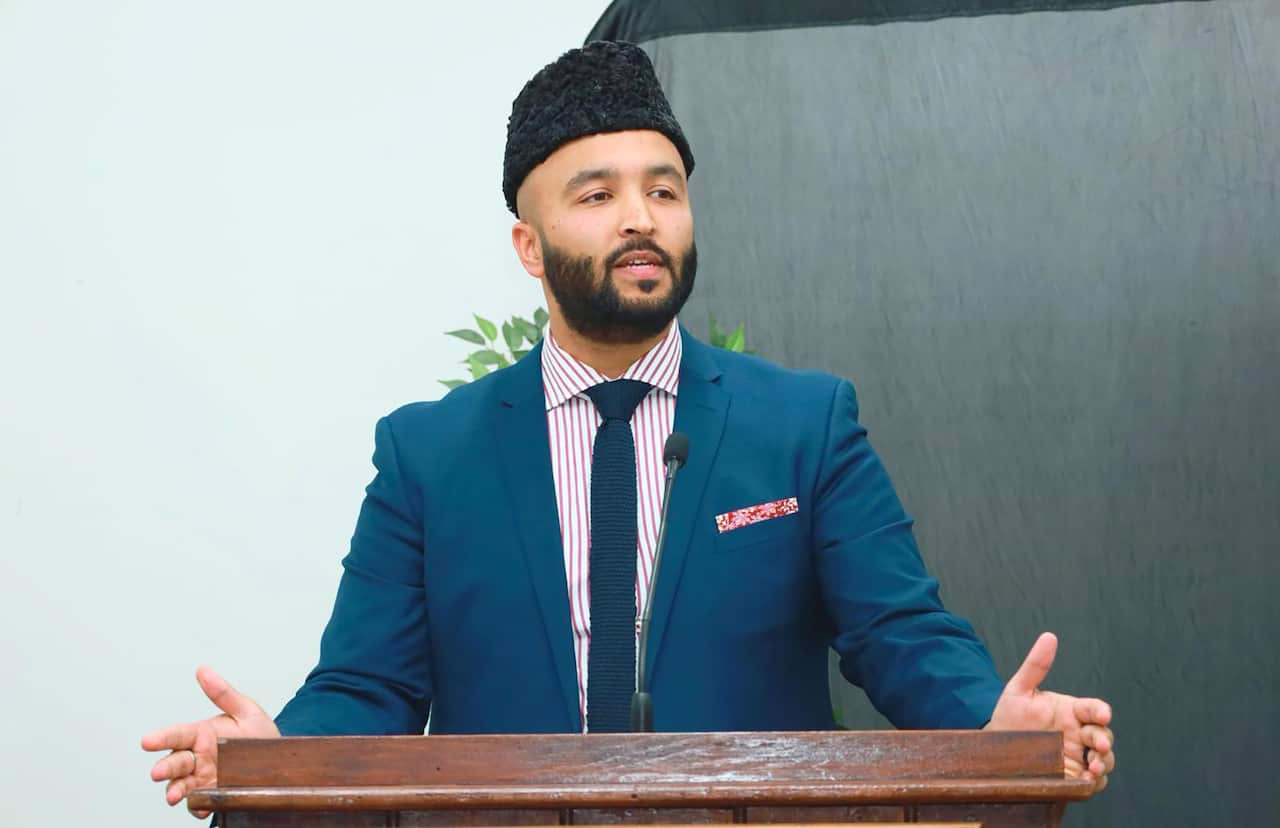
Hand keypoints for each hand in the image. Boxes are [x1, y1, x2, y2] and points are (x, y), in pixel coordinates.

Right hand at [141, 666, 280, 817]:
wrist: (280, 761)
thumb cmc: (260, 734)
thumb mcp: (246, 710)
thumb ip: (223, 693)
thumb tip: (203, 669)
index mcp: (202, 735)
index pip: (177, 734)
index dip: (161, 738)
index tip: (146, 741)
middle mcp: (198, 757)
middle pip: (176, 762)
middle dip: (165, 768)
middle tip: (157, 773)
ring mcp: (204, 777)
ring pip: (182, 784)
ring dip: (175, 789)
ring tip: (173, 795)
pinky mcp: (214, 794)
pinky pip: (201, 802)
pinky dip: (197, 805)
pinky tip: (199, 805)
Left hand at [985, 632, 1115, 792]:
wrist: (994, 748)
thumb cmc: (1009, 716)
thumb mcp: (1019, 690)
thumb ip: (1036, 665)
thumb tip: (1049, 637)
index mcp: (1072, 711)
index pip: (1094, 709)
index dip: (1101, 711)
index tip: (1102, 714)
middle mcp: (1079, 733)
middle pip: (1103, 735)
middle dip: (1104, 741)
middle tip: (1097, 747)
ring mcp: (1077, 755)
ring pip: (1103, 759)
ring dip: (1104, 763)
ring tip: (1093, 768)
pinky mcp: (1072, 777)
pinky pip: (1091, 782)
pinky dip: (1094, 783)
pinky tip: (1087, 782)